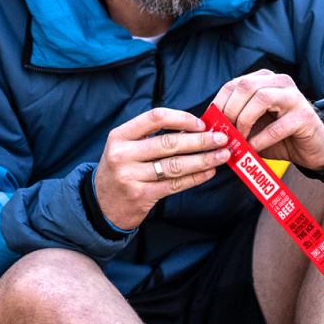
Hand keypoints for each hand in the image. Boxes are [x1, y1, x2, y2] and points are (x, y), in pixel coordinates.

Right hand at [92, 107, 232, 230]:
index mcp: (119, 135)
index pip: (155, 118)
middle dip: (200, 141)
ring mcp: (131, 177)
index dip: (181, 118)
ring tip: (221, 156)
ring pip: (175, 166)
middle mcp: (123, 155)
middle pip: (169, 143)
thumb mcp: (125, 146)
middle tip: (221, 139)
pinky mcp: (141, 196)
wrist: (101, 205)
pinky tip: (209, 172)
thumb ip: (152, 136)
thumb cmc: (120, 170)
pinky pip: (175, 184)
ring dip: (203, 159)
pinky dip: (195, 177)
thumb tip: (194, 128)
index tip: (201, 124)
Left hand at [211, 70, 323, 170]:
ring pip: (261, 98)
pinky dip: (260, 140)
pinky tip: (253, 149)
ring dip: (244, 121)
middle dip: (230, 111)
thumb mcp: (253, 125)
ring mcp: (294, 97)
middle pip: (246, 86)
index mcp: (265, 80)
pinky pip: (277, 127)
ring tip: (240, 139)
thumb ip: (234, 120)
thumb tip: (208, 126)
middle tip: (225, 133)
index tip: (212, 124)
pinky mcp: (304, 117)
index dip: (219, 104)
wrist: (312, 148)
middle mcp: (280, 82)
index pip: (233, 84)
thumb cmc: (278, 137)